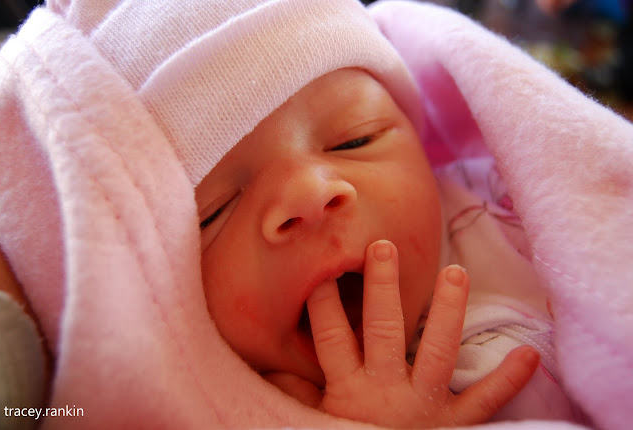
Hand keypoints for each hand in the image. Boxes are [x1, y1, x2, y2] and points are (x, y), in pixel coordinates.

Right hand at [305, 240, 539, 427]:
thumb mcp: (315, 422)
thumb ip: (295, 394)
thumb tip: (271, 365)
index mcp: (348, 389)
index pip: (331, 336)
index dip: (323, 303)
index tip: (324, 269)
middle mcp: (387, 390)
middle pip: (383, 330)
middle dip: (383, 288)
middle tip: (383, 247)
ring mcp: (424, 404)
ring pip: (437, 351)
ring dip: (447, 311)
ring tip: (455, 272)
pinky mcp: (455, 423)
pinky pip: (483, 400)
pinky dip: (507, 379)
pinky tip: (530, 354)